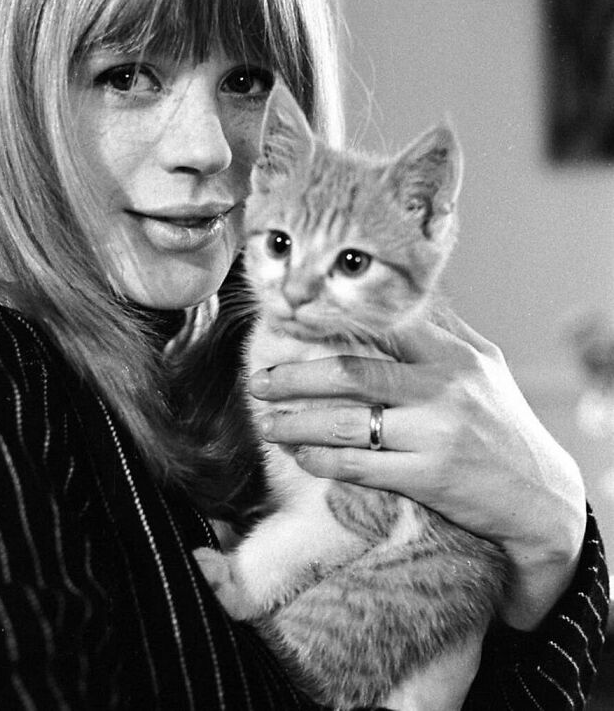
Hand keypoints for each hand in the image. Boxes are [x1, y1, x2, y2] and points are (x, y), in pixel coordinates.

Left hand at [248, 310, 586, 630]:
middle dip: (293, 378)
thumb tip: (393, 303)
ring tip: (265, 422)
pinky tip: (300, 456)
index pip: (380, 326)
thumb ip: (441, 333)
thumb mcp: (484, 365)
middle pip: (349, 372)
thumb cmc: (504, 423)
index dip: (327, 326)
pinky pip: (358, 466)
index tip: (288, 329)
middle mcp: (442, 388)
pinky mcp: (428, 478)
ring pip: (344, 422)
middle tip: (258, 383)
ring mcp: (434, 434)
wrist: (540, 495)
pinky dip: (321, 460)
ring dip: (294, 423)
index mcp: (452, 354)